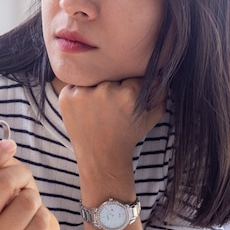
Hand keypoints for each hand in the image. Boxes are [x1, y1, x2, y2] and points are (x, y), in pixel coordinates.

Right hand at [0, 130, 59, 229]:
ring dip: (34, 197)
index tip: (11, 145)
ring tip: (28, 207)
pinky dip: (43, 216)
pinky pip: (40, 220)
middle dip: (21, 174)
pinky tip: (34, 224)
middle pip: (1, 183)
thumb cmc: (14, 201)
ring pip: (26, 202)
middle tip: (23, 183)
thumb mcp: (2, 176)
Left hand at [59, 79, 164, 193]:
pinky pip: (74, 84)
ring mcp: (84, 93)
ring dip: (95, 88)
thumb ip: (160, 93)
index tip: (127, 99)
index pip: (131, 75)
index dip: (130, 87)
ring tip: (98, 107)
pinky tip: (84, 109)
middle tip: (111, 105)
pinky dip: (78, 93)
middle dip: (113, 86)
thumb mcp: (152, 116)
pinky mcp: (67, 96)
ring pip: (93, 78)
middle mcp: (106, 91)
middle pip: (111, 75)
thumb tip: (162, 72)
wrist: (101, 157)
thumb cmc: (128, 136)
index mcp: (129, 94)